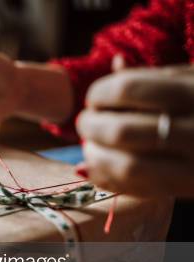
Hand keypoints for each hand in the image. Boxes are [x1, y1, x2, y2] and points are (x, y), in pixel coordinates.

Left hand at [77, 65, 193, 196]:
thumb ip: (155, 75)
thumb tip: (114, 63)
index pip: (129, 89)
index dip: (101, 93)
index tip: (94, 98)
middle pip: (122, 131)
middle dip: (91, 127)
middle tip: (85, 123)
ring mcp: (192, 166)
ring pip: (127, 167)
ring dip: (95, 157)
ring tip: (88, 146)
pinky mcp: (186, 190)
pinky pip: (136, 190)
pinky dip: (107, 179)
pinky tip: (98, 167)